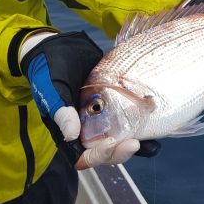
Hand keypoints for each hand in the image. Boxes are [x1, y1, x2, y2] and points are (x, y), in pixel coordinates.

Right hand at [20, 31, 160, 166]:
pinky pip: (128, 123)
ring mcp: (100, 119)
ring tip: (147, 142)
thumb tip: (71, 135)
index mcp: (68, 131)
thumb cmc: (49, 69)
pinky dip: (141, 129)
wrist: (59, 47)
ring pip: (118, 141)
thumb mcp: (53, 88)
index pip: (83, 156)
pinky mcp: (113, 107)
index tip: (110, 144)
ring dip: (132, 144)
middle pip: (105, 153)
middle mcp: (85, 130)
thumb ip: (61, 110)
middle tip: (134, 143)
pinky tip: (154, 133)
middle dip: (119, 152)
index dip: (98, 155)